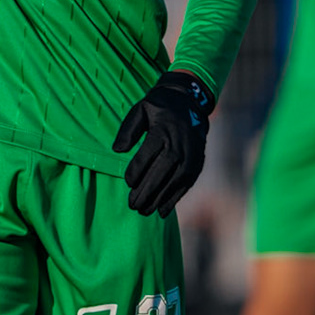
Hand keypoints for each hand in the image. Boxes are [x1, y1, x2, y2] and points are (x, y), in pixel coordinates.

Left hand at [111, 70, 212, 216]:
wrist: (191, 104)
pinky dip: (173, 200)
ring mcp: (190, 157)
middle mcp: (178, 146)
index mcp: (162, 131)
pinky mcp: (197, 165)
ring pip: (172, 183)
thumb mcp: (141, 110)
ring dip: (157, 200)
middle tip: (132, 205)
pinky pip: (184, 186)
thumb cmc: (160, 108)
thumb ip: (127, 129)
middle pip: (158, 174)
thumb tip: (117, 150)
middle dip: (144, 192)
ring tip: (143, 210)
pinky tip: (161, 211)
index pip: (145, 158)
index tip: (128, 182)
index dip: (135, 173)